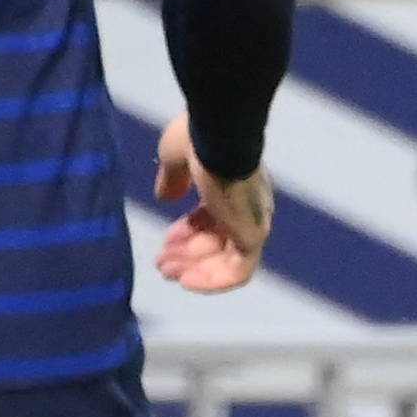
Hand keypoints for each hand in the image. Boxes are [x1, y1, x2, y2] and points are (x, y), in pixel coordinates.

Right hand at [152, 110, 274, 288]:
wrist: (220, 135)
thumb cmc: (199, 140)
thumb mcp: (176, 159)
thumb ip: (173, 180)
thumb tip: (166, 197)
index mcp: (233, 185)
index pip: (215, 217)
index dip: (189, 232)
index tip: (166, 242)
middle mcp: (247, 205)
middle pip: (219, 240)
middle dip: (188, 254)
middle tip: (162, 264)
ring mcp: (253, 220)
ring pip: (227, 258)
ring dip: (196, 269)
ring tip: (168, 271)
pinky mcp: (254, 235)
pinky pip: (239, 271)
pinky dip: (214, 280)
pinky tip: (187, 281)